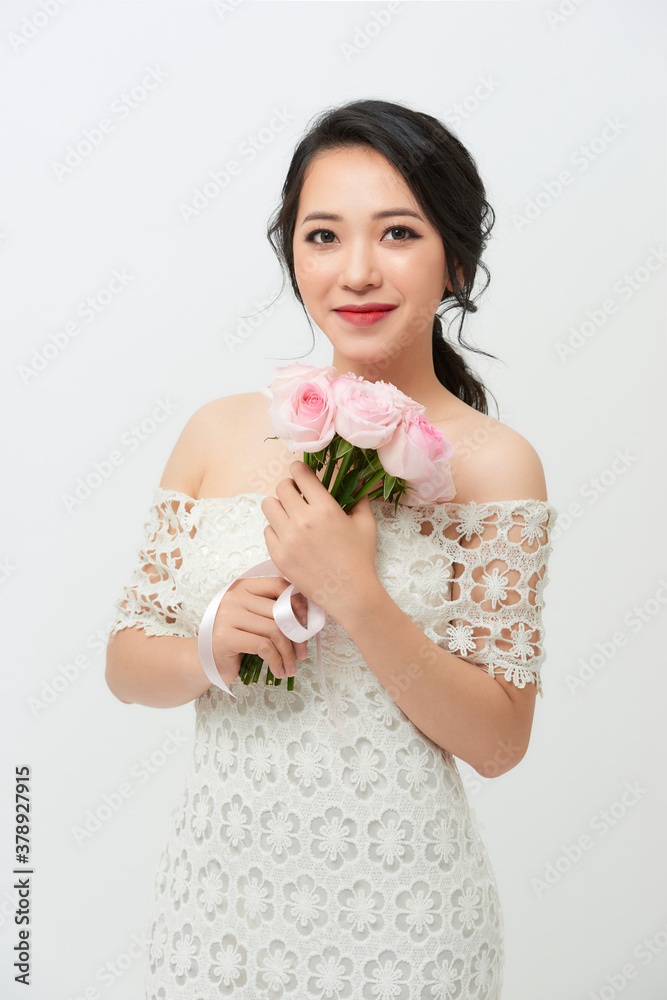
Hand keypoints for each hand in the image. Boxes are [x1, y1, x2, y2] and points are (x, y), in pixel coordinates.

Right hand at [212, 576, 308, 681]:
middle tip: (301, 653)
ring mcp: (227, 615)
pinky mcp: (226, 637)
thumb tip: (307, 602)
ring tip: (290, 666)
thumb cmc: (237, 638)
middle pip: (280, 612)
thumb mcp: (256, 618)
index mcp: (244, 587)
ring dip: (288, 653)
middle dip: (297, 636)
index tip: (307, 624)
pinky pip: (264, 647)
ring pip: (274, 631)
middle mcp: (234, 597)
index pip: (279, 585)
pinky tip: (278, 670)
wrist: (207, 659)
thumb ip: (274, 607)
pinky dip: (276, 660)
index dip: (298, 604)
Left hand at [260, 460, 379, 619]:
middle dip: (290, 487)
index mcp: (325, 509)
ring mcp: (287, 539)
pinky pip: (267, 530)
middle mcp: (302, 520)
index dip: (300, 469)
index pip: (300, 473)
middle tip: (298, 496)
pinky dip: (276, 529)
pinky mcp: (278, 555)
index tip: (301, 473)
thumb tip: (355, 482)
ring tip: (290, 514)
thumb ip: (359, 499)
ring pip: (268, 506)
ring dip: (279, 506)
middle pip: (281, 487)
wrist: (350, 594)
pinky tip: (289, 535)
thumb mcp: (366, 524)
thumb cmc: (360, 558)